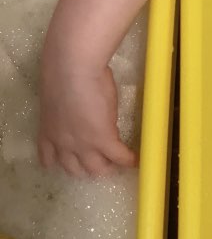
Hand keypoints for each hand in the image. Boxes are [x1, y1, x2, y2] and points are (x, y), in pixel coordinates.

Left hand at [39, 46, 136, 176]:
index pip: (48, 159)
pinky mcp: (104, 140)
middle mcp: (63, 144)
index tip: (71, 160)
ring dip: (107, 167)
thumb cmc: (63, 75)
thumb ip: (69, 116)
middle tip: (100, 161)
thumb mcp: (59, 103)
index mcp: (48, 132)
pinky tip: (135, 160)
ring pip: (97, 169)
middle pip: (75, 170)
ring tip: (117, 161)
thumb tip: (83, 114)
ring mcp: (83, 145)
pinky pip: (120, 157)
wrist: (72, 68)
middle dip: (87, 168)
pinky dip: (129, 160)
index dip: (59, 163)